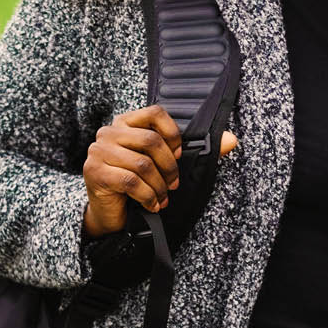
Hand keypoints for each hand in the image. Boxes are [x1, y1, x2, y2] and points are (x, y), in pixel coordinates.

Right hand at [82, 104, 237, 237]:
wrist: (109, 214)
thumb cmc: (136, 185)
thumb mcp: (163, 165)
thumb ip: (195, 151)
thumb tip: (232, 140)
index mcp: (124, 123)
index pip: (155, 112)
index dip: (173, 134)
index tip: (179, 155)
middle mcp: (108, 133)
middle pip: (151, 140)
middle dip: (169, 167)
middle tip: (174, 185)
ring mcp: (98, 152)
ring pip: (142, 164)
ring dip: (158, 187)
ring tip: (162, 198)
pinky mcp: (95, 173)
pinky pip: (131, 182)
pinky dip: (147, 197)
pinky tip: (151, 205)